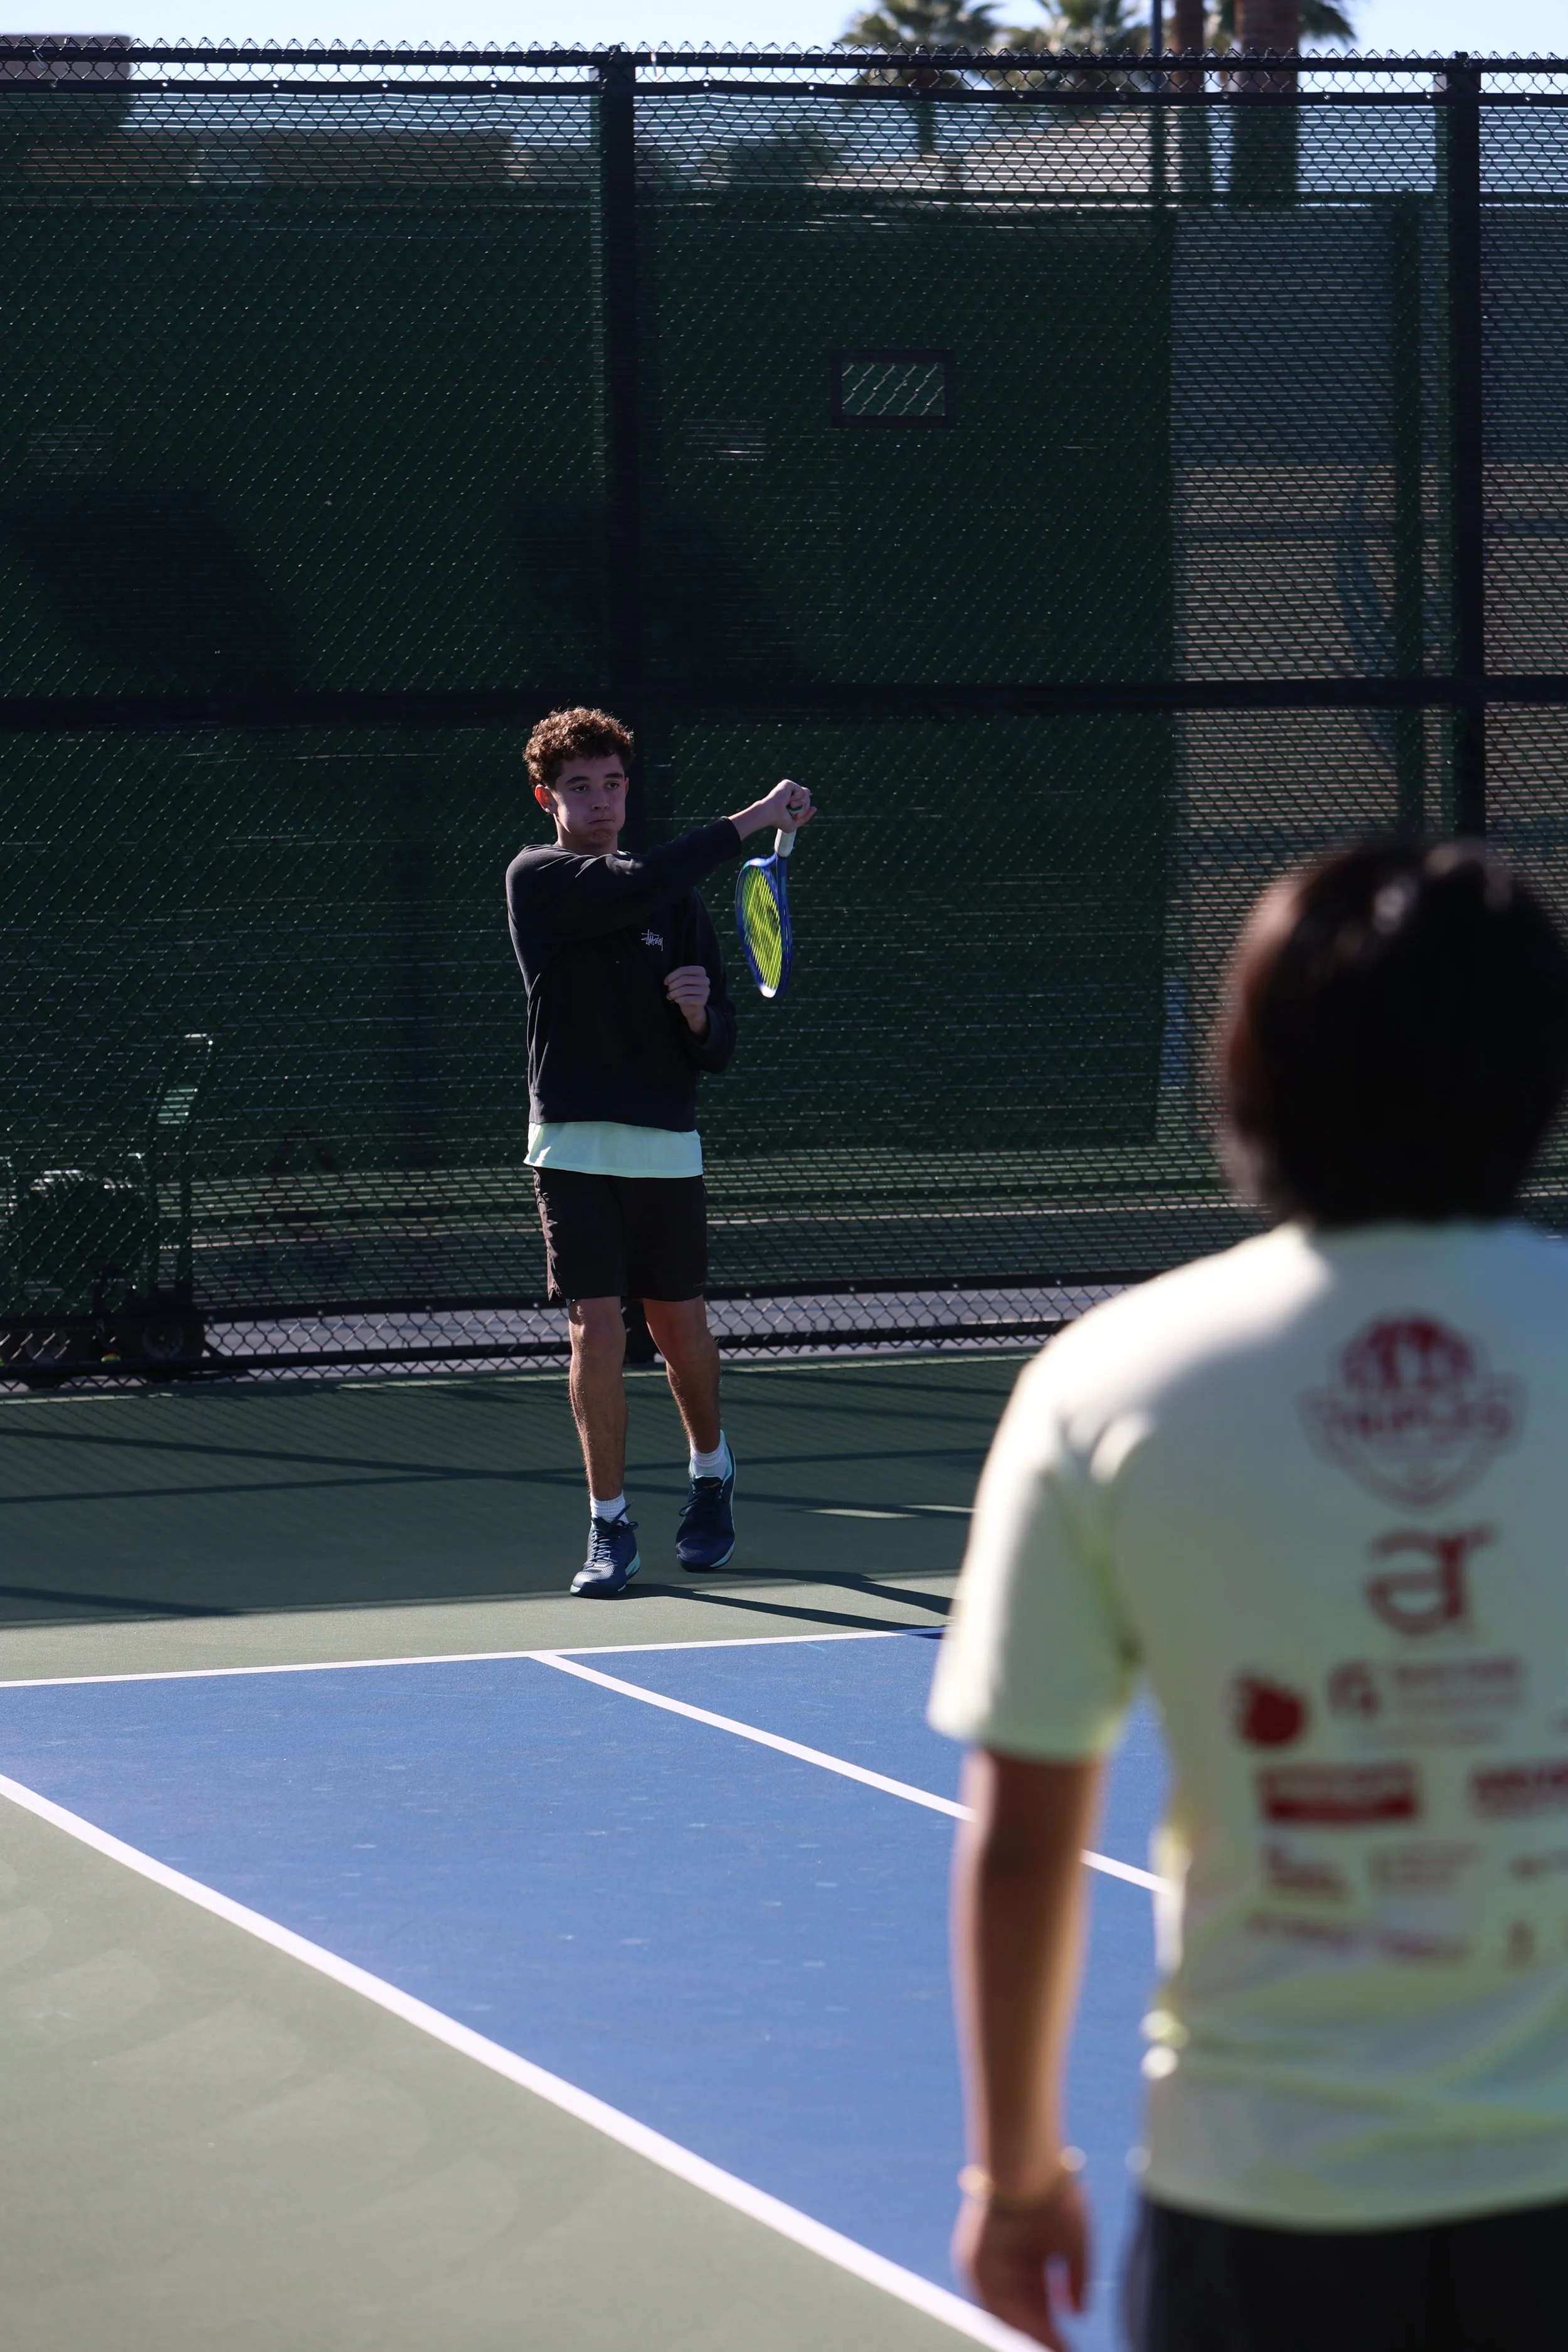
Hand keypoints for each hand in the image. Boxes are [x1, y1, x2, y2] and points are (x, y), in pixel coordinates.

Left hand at [665, 964, 710, 1035]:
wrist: (693, 1008)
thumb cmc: (686, 991)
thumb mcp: (681, 982)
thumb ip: (676, 978)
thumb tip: (667, 981)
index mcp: (700, 970)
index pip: (683, 970)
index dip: (672, 976)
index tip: (666, 982)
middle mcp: (705, 979)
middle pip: (684, 979)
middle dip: (673, 985)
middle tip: (669, 990)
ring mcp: (705, 990)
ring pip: (686, 989)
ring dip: (674, 993)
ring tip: (670, 996)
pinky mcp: (703, 1000)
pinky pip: (688, 999)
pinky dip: (679, 999)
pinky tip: (676, 1000)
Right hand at [730, 777, 815, 841]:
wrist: (770, 814)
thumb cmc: (778, 820)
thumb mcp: (794, 823)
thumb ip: (805, 818)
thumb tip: (814, 808)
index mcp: (791, 800)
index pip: (806, 802)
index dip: (805, 809)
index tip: (797, 816)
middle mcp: (790, 793)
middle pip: (808, 798)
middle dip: (804, 808)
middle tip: (793, 812)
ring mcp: (789, 788)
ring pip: (807, 794)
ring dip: (801, 804)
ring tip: (790, 806)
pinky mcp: (788, 783)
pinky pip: (802, 791)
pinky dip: (797, 798)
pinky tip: (788, 801)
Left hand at [953, 2184, 1090, 2350]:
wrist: (1024, 2163)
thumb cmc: (1053, 2195)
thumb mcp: (1075, 2243)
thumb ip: (1076, 2280)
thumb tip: (1078, 2313)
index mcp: (1029, 2251)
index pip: (1038, 2299)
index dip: (1053, 2323)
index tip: (1068, 2344)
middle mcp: (1006, 2257)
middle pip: (1022, 2306)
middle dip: (1041, 2330)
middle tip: (1060, 2349)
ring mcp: (989, 2258)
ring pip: (1007, 2306)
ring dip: (1027, 2328)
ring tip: (1051, 2344)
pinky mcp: (974, 2258)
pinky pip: (991, 2298)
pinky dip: (1010, 2316)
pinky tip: (1030, 2330)